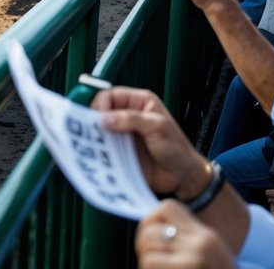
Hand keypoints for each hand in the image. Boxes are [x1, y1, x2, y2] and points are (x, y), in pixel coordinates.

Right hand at [90, 86, 210, 197]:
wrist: (182, 177)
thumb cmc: (176, 148)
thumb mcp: (157, 127)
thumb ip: (132, 119)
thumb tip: (105, 118)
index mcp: (138, 102)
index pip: (110, 95)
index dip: (101, 105)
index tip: (97, 119)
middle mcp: (127, 116)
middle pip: (100, 111)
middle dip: (93, 121)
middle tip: (91, 133)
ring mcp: (121, 134)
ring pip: (99, 130)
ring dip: (94, 137)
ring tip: (91, 145)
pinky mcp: (118, 151)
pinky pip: (102, 148)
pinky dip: (97, 150)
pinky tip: (96, 154)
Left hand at [136, 201, 235, 268]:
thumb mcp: (210, 257)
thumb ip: (187, 243)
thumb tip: (151, 232)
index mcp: (206, 236)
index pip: (167, 208)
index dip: (150, 220)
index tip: (149, 237)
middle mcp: (201, 244)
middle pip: (150, 231)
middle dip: (142, 247)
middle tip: (148, 261)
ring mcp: (193, 260)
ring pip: (147, 251)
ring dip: (145, 264)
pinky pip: (149, 264)